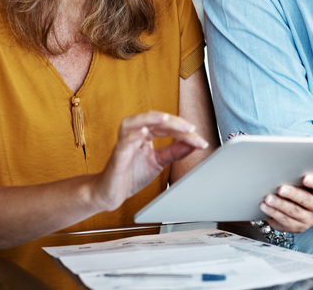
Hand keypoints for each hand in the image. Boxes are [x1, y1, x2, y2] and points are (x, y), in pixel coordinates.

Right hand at [91, 111, 208, 211]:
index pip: (166, 125)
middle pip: (154, 119)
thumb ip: (174, 151)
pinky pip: (124, 142)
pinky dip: (133, 136)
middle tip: (190, 129)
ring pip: (135, 123)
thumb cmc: (132, 174)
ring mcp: (124, 142)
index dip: (184, 131)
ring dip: (151, 119)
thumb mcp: (159, 161)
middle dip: (174, 123)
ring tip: (166, 119)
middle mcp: (134, 133)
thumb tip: (194, 142)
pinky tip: (144, 132)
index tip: (201, 140)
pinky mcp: (117, 155)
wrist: (111, 193)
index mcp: (145, 132)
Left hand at [259, 175, 312, 232]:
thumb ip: (301, 175)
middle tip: (280, 188)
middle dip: (292, 194)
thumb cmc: (304, 186)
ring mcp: (310, 220)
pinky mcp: (299, 227)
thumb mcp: (308, 180)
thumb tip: (285, 168)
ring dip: (279, 205)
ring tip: (268, 198)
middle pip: (306, 200)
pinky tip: (265, 207)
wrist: (305, 205)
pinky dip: (274, 213)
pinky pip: (286, 221)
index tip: (304, 178)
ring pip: (294, 212)